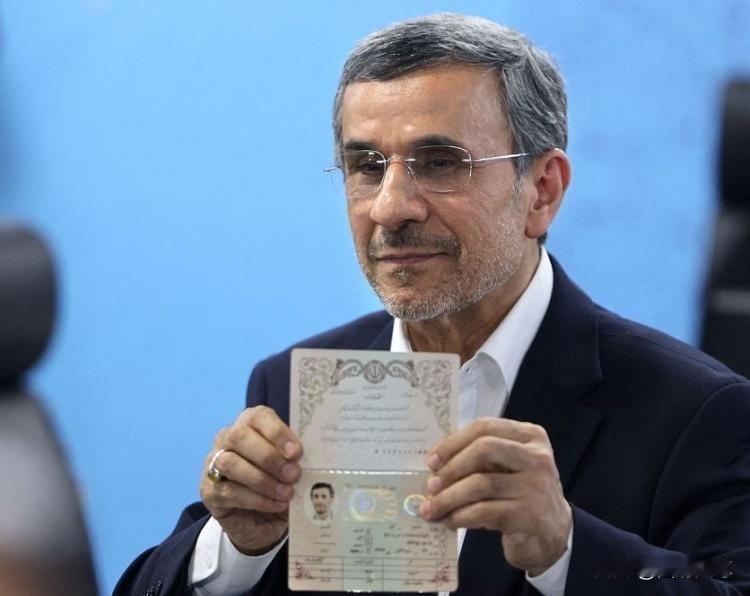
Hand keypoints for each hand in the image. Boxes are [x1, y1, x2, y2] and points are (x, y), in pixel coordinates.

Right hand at [200, 406, 302, 554]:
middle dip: (269, 457)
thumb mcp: (291, 465)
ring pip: (231, 463)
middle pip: (240, 436)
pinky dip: (257, 499)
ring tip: (286, 493)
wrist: (262, 519)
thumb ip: (296, 456)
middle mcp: (227, 438)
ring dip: (262, 480)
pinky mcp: (209, 490)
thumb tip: (314, 456)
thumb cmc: (280, 481)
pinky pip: (230, 491)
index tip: (296, 452)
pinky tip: (276, 504)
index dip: (277, 432)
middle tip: (293, 475)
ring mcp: (214, 463)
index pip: (258, 417)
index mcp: (250, 423)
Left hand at [419, 417, 570, 575]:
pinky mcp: (528, 515)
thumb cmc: (520, 495)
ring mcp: (535, 486)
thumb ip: (481, 458)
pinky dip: (460, 517)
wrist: (552, 536)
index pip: (485, 427)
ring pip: (480, 484)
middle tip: (431, 485)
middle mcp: (537, 457)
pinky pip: (483, 511)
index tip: (431, 460)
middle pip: (483, 449)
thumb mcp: (508, 468)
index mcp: (531, 436)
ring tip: (431, 509)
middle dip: (451, 467)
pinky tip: (449, 521)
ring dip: (448, 498)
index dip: (453, 442)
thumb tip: (435, 463)